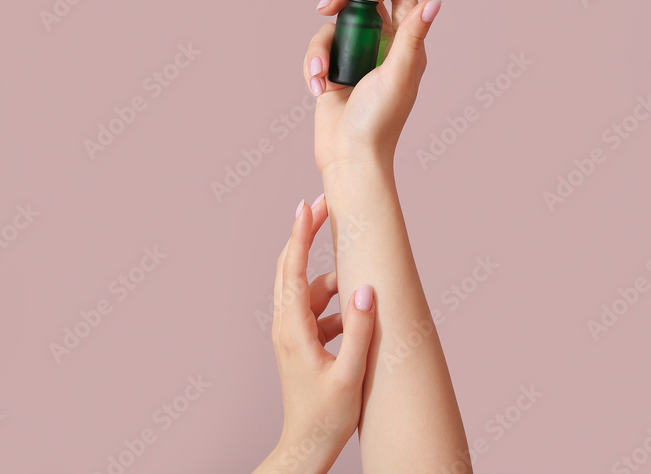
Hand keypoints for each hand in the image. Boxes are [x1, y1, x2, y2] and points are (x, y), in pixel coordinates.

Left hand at [254, 196, 376, 473]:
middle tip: (329, 206)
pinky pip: (315, 309)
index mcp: (293, 329)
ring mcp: (290, 333)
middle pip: (291, 267)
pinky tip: (356, 315)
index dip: (300, 234)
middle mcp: (286, 325)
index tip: (308, 204)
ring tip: (361, 281)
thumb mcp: (349, 374)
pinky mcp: (300, 342)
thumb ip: (359, 330)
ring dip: (332, 279)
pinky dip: (334, 303)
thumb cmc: (327, 416)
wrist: (307, 446)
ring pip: (307, 289)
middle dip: (307, 235)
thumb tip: (364, 288)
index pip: (293, 269)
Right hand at [303, 0, 441, 172]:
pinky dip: (314, 67)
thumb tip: (435, 2)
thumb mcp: (399, 75)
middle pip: (361, 4)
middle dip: (341, 2)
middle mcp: (382, 48)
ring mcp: (356, 59)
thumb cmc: (379, 121)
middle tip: (327, 6)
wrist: (349, 158)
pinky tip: (317, 87)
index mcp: (405, 46)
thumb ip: (411, 36)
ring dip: (321, 49)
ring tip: (321, 76)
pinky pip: (318, 51)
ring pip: (333, 27)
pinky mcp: (334, 71)